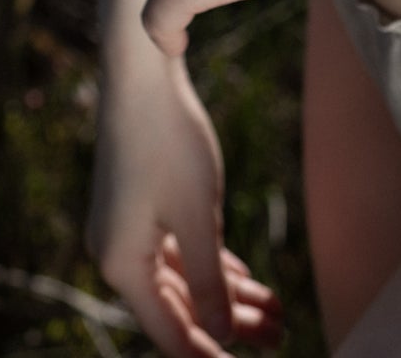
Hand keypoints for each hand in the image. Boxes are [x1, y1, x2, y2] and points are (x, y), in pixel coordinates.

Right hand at [85, 45, 284, 354]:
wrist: (141, 70)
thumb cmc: (167, 140)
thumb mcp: (198, 216)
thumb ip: (209, 282)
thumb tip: (220, 337)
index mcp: (121, 264)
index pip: (170, 331)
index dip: (209, 354)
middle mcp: (118, 253)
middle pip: (180, 306)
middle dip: (231, 324)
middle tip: (282, 336)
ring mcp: (129, 228)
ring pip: (185, 277)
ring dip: (229, 294)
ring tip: (276, 313)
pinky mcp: (142, 205)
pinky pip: (180, 250)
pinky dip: (214, 264)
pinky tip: (245, 278)